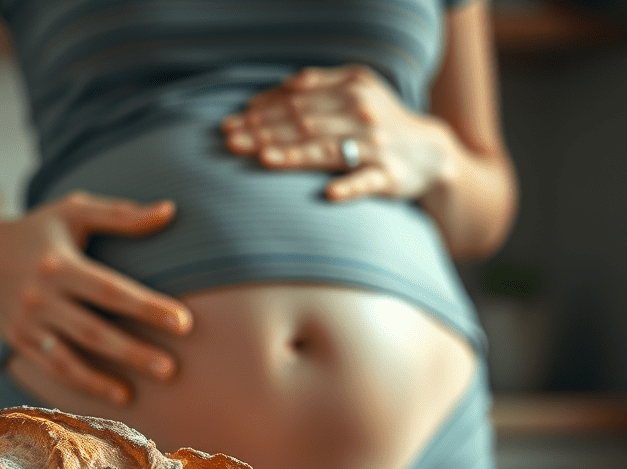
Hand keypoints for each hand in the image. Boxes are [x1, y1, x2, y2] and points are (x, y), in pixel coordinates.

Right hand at [0, 191, 192, 404]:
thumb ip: (121, 215)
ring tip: (136, 394)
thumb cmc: (35, 231)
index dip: (148, 308)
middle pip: (94, 331)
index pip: (111, 290)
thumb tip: (170, 211)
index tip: (184, 323)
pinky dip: (82, 384)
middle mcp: (40, 297)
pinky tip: (113, 393)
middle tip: (171, 370)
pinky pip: (53, 370)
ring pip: (70, 359)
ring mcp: (27, 324)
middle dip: (133, 353)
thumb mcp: (72, 212)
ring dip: (104, 381)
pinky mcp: (19, 342)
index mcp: (59, 264)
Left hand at [222, 65, 450, 201]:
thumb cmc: (378, 120)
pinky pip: (366, 182)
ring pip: (327, 149)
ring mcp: (375, 147)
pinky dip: (348, 187)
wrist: (429, 152)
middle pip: (305, 122)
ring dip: (293, 154)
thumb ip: (320, 83)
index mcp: (352, 87)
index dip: (263, 109)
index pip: (299, 98)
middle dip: (264, 130)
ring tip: (263, 158)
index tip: (233, 121)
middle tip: (230, 140)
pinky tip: (329, 194)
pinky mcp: (388, 176)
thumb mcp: (356, 89)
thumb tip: (283, 85)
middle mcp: (363, 114)